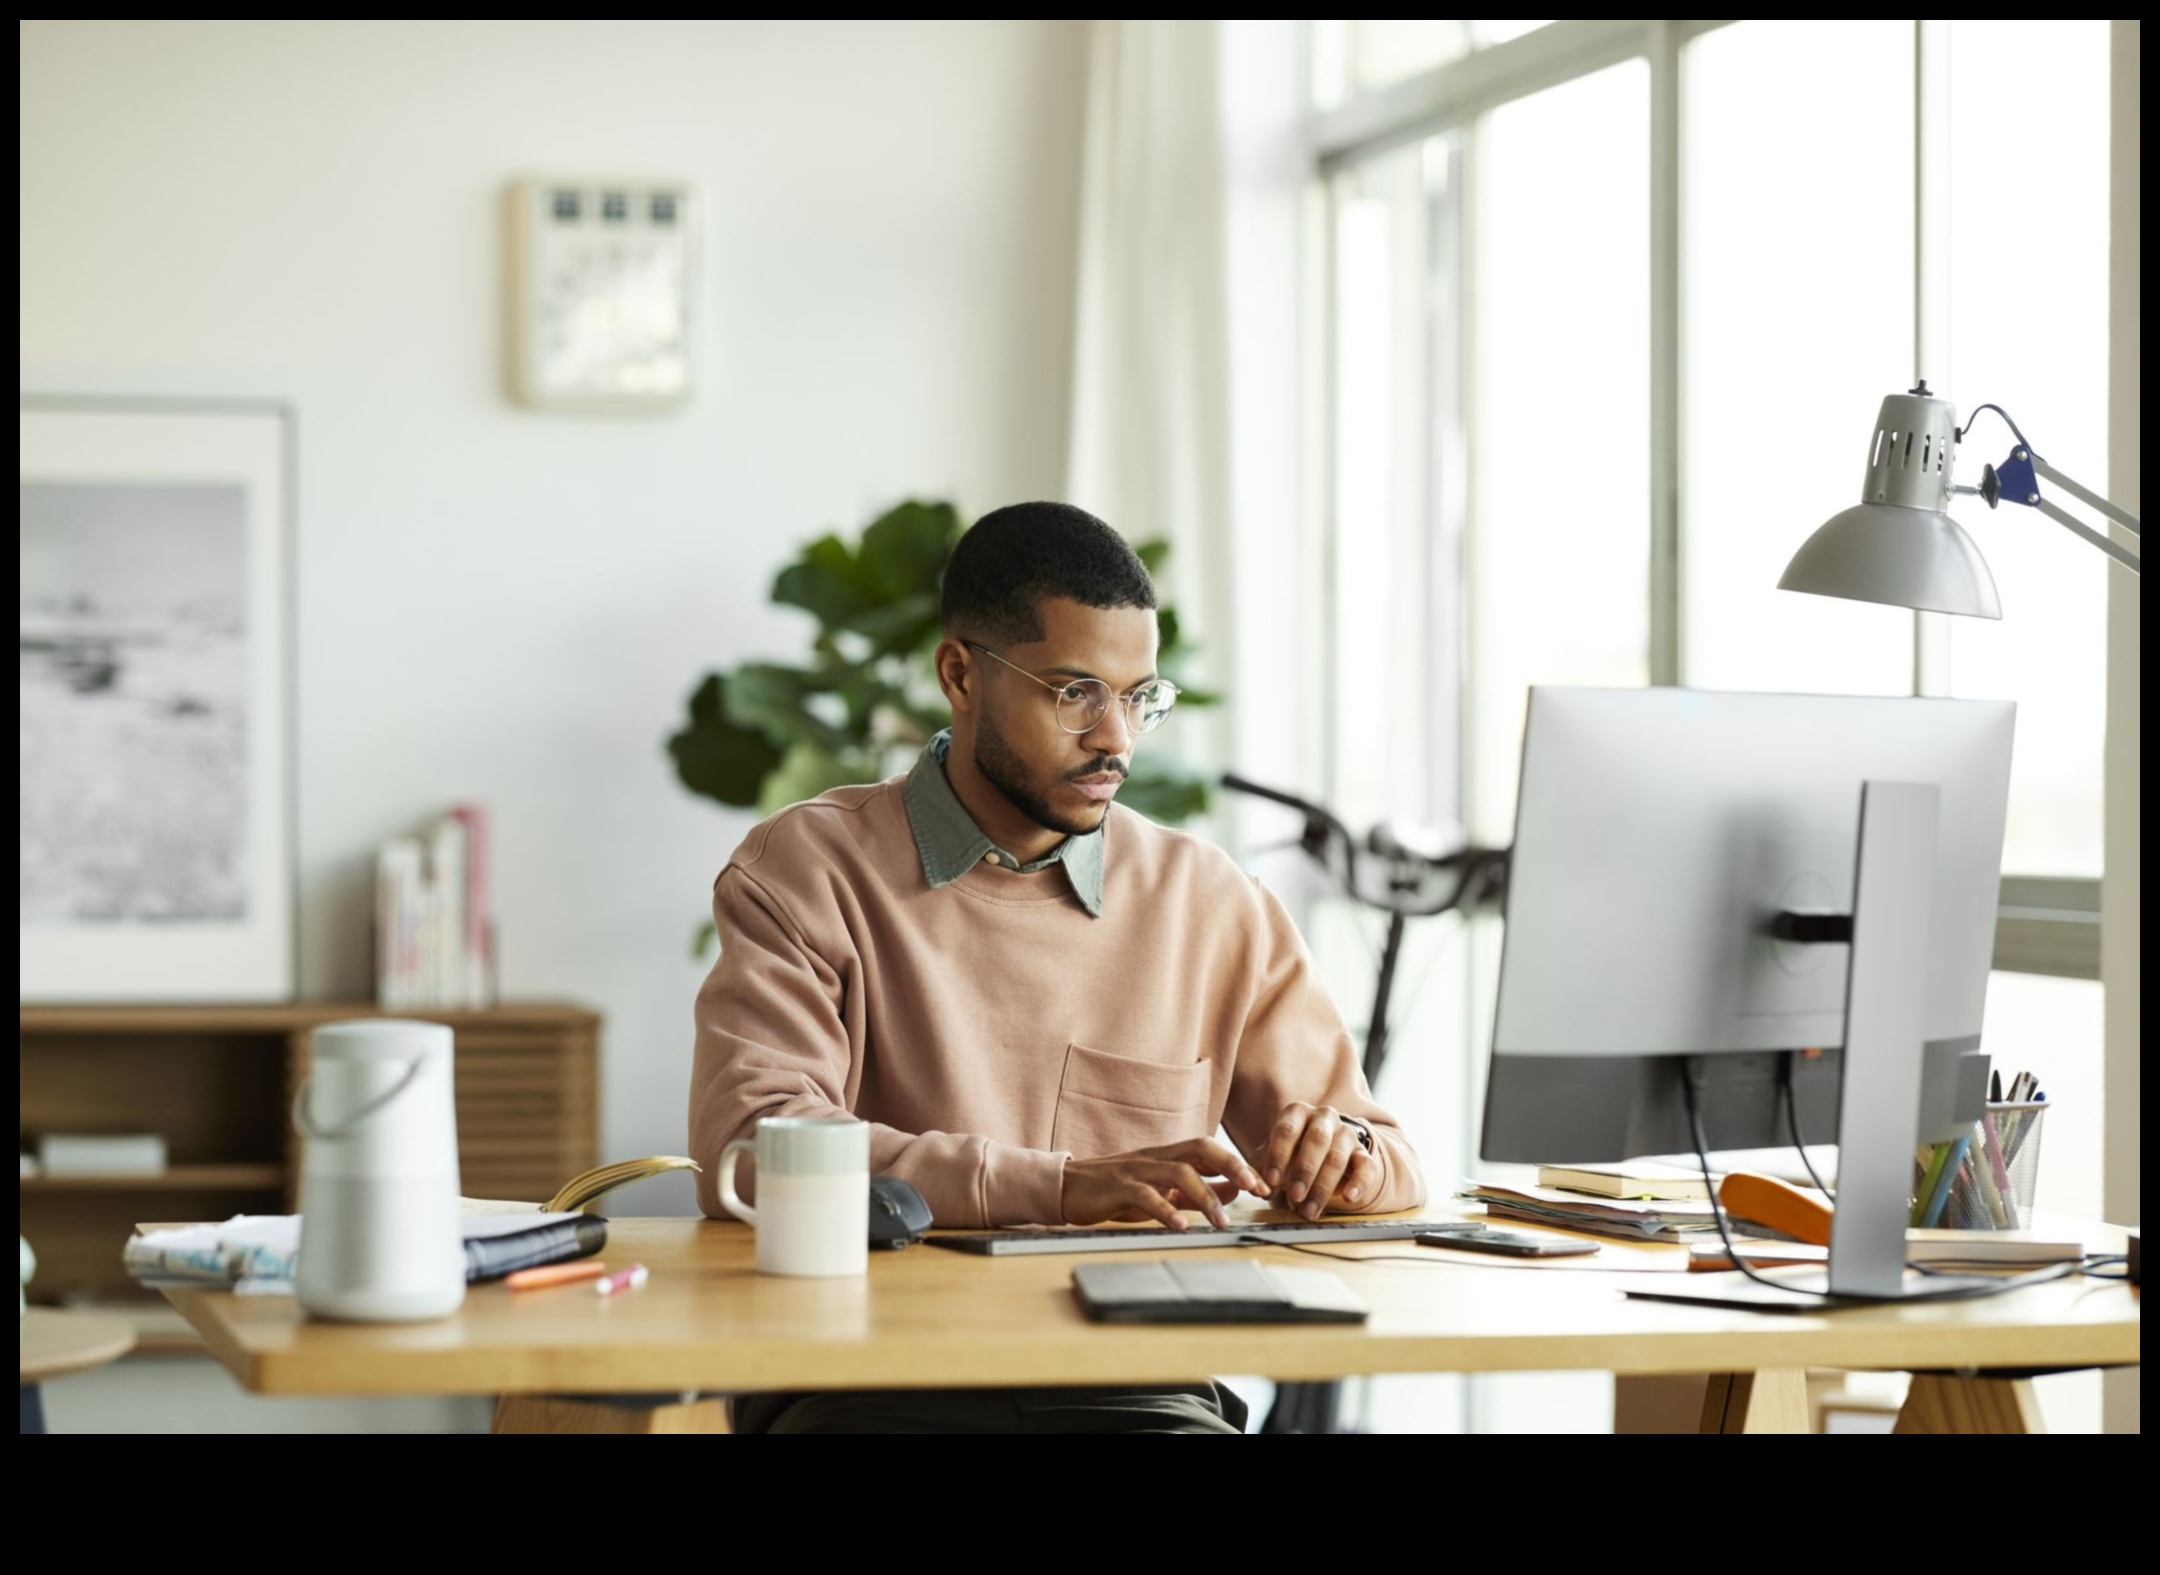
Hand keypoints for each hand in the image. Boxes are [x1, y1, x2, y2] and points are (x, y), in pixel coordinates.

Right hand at [1061, 1138, 1265, 1230]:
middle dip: (1232, 1166)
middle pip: (1201, 1148)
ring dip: (1205, 1196)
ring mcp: (1137, 1170)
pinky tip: (1180, 1226)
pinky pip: (1146, 1195)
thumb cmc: (1115, 1189)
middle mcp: (1156, 1156)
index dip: (1239, 1163)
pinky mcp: (1118, 1187)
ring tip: (1221, 1222)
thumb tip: (1233, 1191)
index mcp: (1168, 1155)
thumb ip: (1194, 1190)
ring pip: (1179, 1172)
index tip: (1263, 1184)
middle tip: (1255, 1188)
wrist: (1068, 1187)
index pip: (1210, 1149)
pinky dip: (1165, 1210)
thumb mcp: (1160, 1188)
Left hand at [1261, 1103, 1378, 1219]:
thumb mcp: (1272, 1158)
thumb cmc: (1290, 1154)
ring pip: (1338, 1157)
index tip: (1271, 1181)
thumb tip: (1259, 1189)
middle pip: (1317, 1140)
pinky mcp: (1364, 1154)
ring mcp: (1346, 1134)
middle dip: (1304, 1170)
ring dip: (1322, 1186)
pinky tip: (1349, 1198)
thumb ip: (1260, 1171)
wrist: (1323, 1154)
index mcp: (1297, 1113)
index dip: (1278, 1155)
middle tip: (1293, 1195)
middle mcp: (1324, 1118)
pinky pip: (1366, 1167)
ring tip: (1308, 1211)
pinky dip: (1359, 1183)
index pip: (1287, 1129)